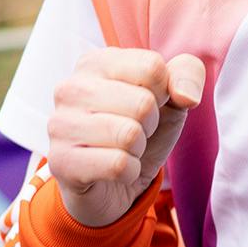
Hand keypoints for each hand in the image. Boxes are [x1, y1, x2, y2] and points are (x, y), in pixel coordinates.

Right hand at [47, 47, 205, 227]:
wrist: (114, 184)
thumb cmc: (140, 130)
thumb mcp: (172, 98)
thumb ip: (187, 76)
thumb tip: (186, 96)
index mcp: (95, 62)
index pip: (152, 67)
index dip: (163, 93)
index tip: (147, 104)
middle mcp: (71, 87)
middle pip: (143, 103)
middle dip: (150, 124)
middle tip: (133, 131)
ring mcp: (60, 124)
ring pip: (130, 135)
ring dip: (138, 149)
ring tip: (122, 149)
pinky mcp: (60, 161)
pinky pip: (118, 165)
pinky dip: (129, 172)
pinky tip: (114, 170)